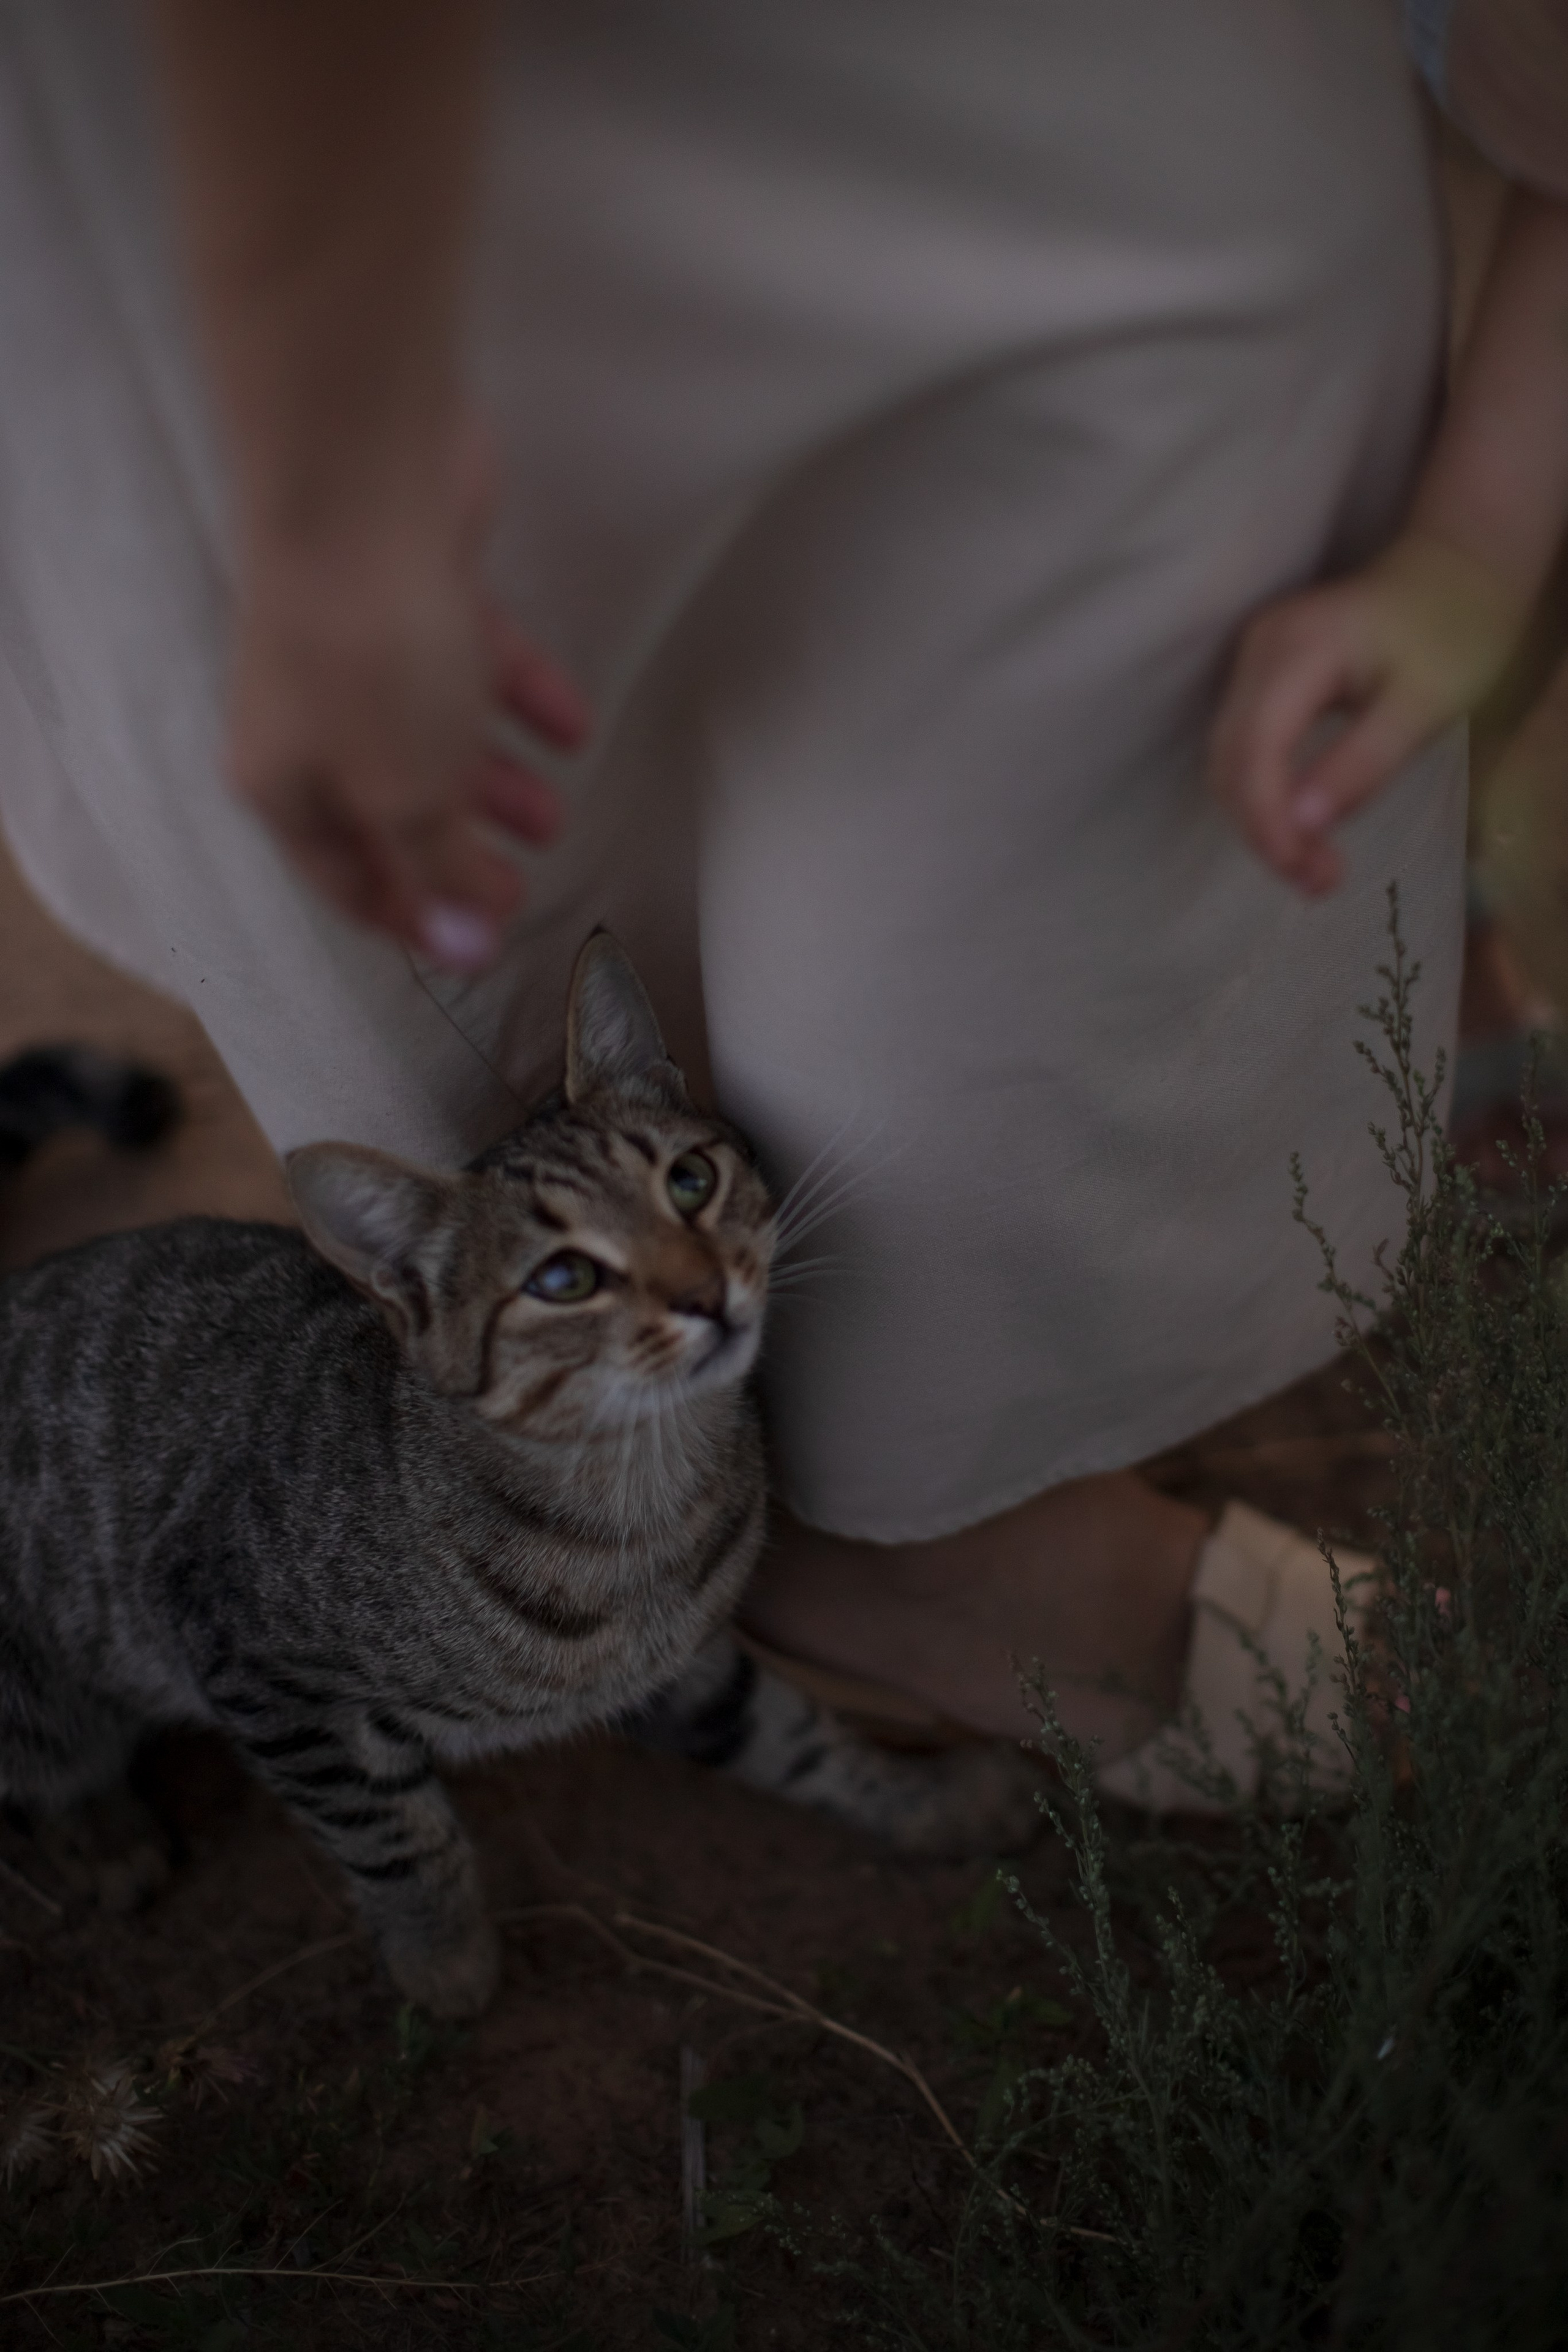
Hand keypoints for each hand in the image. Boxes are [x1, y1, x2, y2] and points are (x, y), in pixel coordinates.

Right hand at [228, 441, 587, 969]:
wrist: (363, 488)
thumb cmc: (370, 660)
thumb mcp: (409, 796)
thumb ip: (439, 871)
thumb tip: (462, 944)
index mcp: (286, 783)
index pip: (345, 878)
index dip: (412, 918)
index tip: (475, 945)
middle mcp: (312, 721)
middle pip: (392, 808)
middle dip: (459, 851)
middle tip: (521, 882)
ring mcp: (363, 652)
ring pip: (434, 738)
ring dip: (495, 781)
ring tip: (556, 812)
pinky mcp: (416, 591)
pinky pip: (472, 663)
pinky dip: (520, 698)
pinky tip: (572, 726)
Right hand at [1207, 532, 1521, 894]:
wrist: (1454, 572)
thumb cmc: (1453, 632)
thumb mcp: (1425, 705)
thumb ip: (1362, 762)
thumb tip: (1303, 824)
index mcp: (1298, 650)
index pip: (1255, 750)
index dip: (1269, 822)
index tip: (1306, 875)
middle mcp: (1258, 650)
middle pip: (1230, 761)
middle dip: (1265, 832)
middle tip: (1319, 884)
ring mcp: (1252, 659)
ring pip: (1228, 761)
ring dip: (1261, 822)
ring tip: (1315, 870)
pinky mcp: (1259, 676)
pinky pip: (1243, 747)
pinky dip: (1264, 796)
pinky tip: (1303, 826)